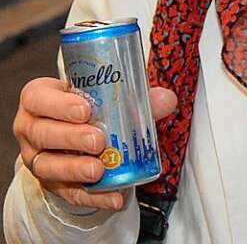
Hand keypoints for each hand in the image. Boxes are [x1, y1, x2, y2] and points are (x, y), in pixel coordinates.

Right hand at [13, 77, 176, 210]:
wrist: (79, 133)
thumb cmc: (92, 107)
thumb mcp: (108, 96)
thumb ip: (138, 97)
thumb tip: (167, 100)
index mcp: (41, 99)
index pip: (38, 98)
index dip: (58, 104)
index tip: (86, 109)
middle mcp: (33, 128)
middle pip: (42, 133)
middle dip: (70, 137)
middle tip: (98, 140)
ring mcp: (39, 158)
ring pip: (47, 166)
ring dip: (73, 169)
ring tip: (99, 170)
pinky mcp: (52, 183)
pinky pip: (68, 193)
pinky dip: (92, 196)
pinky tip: (114, 197)